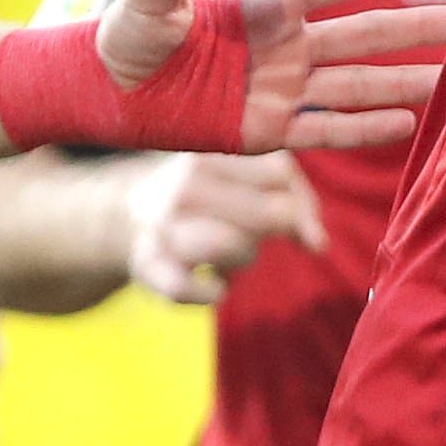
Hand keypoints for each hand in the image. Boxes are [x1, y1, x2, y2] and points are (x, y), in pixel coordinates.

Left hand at [98, 0, 445, 151]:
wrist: (103, 91)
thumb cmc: (123, 31)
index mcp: (268, 4)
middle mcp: (288, 45)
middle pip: (369, 33)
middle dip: (421, 26)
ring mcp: (283, 89)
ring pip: (361, 84)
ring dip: (409, 80)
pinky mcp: (268, 132)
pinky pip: (328, 131)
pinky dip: (367, 128)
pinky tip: (410, 125)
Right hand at [126, 152, 322, 305]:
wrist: (126, 214)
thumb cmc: (204, 197)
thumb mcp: (244, 176)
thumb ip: (289, 195)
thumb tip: (319, 244)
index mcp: (212, 155)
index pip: (281, 173)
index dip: (300, 203)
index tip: (294, 221)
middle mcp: (185, 185)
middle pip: (268, 215)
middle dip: (271, 231)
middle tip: (250, 233)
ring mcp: (162, 226)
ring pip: (235, 248)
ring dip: (241, 259)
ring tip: (223, 252)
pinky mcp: (148, 265)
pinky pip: (192, 288)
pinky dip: (209, 291)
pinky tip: (210, 284)